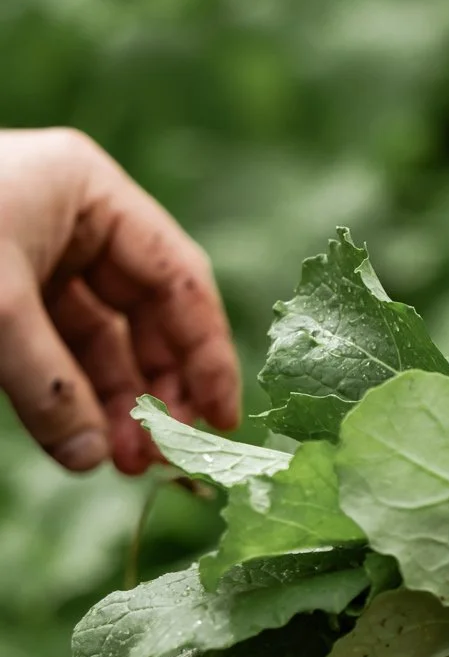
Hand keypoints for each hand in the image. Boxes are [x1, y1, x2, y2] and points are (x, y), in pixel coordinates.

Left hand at [0, 128, 239, 472]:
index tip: (218, 420)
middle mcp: (72, 220)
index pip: (178, 278)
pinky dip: (70, 396)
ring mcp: (35, 256)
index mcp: (88, 192)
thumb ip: (48, 385)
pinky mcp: (1, 293)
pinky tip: (82, 443)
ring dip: (115, 403)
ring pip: (100, 340)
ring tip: (123, 464)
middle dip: (155, 389)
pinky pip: (54, 351)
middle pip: (145, 314)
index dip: (206, 352)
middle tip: (163, 456)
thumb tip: (91, 459)